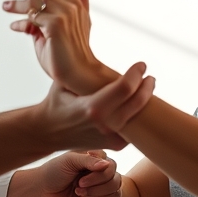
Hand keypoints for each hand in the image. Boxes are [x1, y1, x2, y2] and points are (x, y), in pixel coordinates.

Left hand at [3, 0, 115, 94]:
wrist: (79, 75)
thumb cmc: (71, 52)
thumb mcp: (69, 24)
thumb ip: (66, 4)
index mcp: (73, 2)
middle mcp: (71, 5)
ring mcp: (64, 14)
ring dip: (17, 2)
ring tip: (5, 6)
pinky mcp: (56, 26)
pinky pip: (32, 17)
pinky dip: (21, 22)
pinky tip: (15, 26)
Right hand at [35, 62, 156, 151]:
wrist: (48, 130)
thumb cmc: (56, 102)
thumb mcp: (65, 81)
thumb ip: (83, 70)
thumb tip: (103, 52)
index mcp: (92, 107)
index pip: (124, 88)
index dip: (136, 74)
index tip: (142, 64)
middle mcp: (104, 124)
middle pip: (138, 103)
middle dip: (147, 87)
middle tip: (149, 77)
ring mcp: (111, 137)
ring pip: (138, 116)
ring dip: (145, 100)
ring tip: (145, 87)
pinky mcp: (115, 145)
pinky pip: (133, 128)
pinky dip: (136, 114)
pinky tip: (136, 104)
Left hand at [36, 150, 122, 196]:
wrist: (43, 191)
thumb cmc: (54, 171)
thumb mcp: (69, 161)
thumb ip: (88, 160)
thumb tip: (107, 164)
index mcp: (97, 159)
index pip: (112, 166)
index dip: (99, 176)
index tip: (79, 180)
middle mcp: (102, 172)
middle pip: (116, 181)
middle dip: (96, 188)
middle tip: (77, 188)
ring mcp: (101, 187)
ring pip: (115, 194)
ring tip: (79, 196)